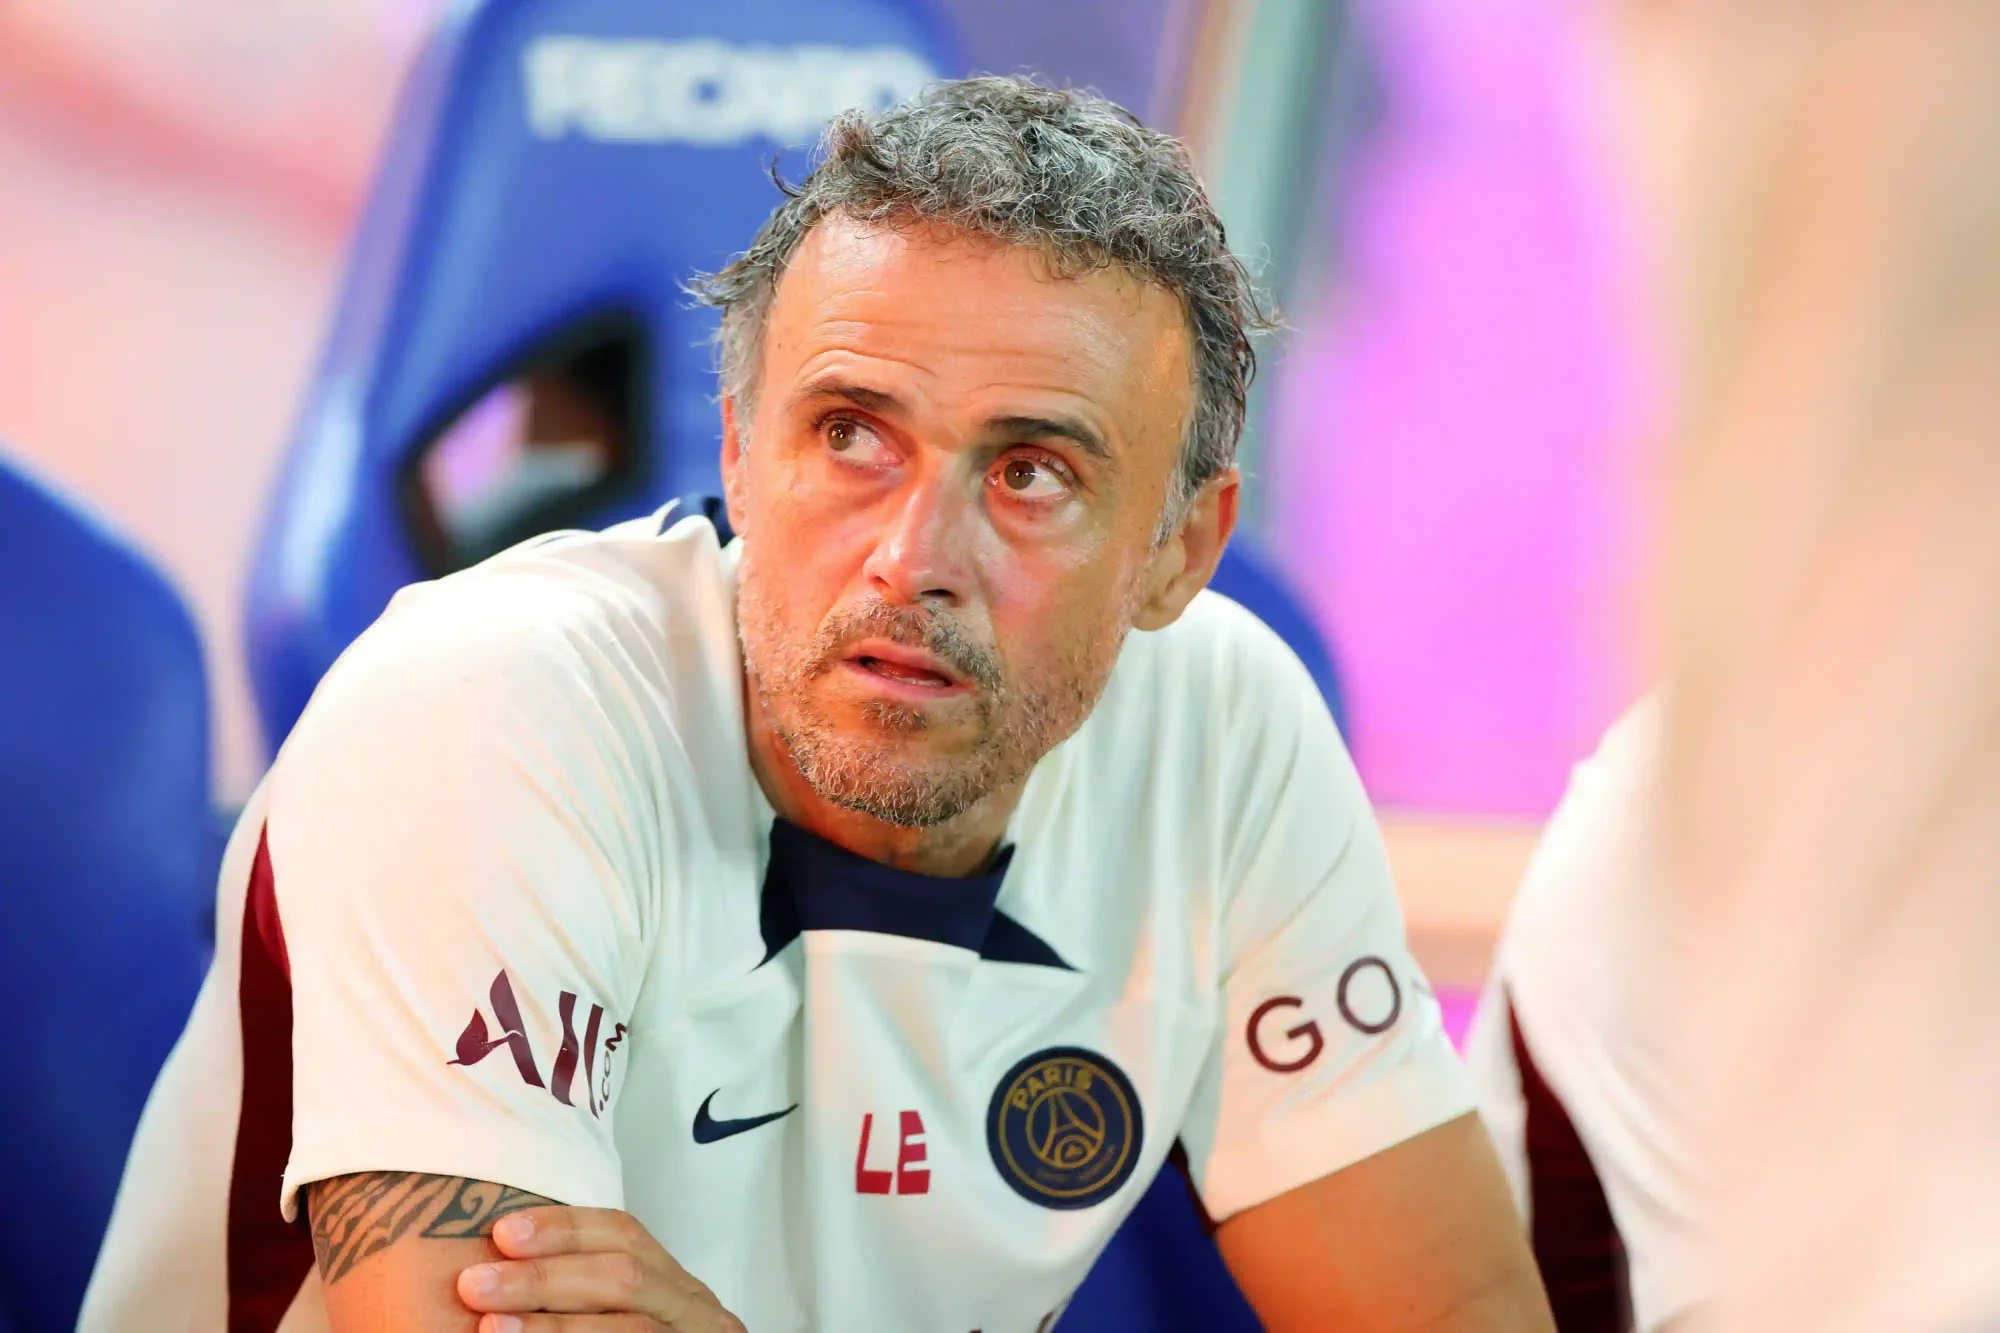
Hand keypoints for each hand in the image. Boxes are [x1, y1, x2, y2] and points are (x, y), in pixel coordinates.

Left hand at [455, 1206, 747, 1332]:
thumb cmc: (621, 1332)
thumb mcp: (616, 1314)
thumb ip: (578, 1296)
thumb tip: (495, 1271)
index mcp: (673, 1286)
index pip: (624, 1235)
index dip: (564, 1228)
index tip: (502, 1233)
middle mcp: (693, 1312)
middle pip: (625, 1278)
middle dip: (545, 1278)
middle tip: (477, 1284)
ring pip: (631, 1328)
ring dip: (553, 1326)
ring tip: (493, 1327)